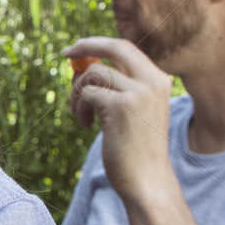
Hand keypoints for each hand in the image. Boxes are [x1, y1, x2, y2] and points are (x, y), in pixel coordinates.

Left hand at [62, 36, 176, 201]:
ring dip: (78, 93)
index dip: (98, 44)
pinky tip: (86, 126)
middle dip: (85, 46)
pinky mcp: (120, 106)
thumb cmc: (137, 149)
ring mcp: (138, 92)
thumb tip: (84, 64)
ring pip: (93, 73)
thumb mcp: (135, 111)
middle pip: (114, 47)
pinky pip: (86, 94)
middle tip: (65, 54)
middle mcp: (152, 81)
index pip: (126, 48)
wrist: (148, 180)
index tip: (77, 48)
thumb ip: (119, 86)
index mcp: (159, 80)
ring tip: (82, 115)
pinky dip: (79, 108)